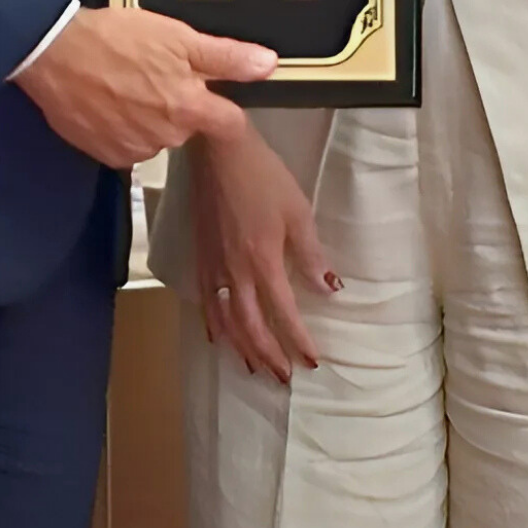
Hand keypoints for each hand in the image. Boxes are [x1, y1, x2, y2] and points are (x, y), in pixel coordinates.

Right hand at [15, 6, 274, 171]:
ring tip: (124, 86)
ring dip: (148, 117)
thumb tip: (269, 64)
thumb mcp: (177, 37)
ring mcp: (133, 149)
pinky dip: (121, 129)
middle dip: (177, 103)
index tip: (219, 100)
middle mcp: (165, 136)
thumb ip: (226, 57)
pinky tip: (107, 104)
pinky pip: (127, 146)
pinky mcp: (105, 155)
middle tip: (153, 74)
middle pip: (187, 125)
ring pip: (156, 136)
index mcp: (188, 107)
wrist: (53, 52)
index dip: (226, 109)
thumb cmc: (116, 38)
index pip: (228, 122)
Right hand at [182, 129, 330, 381]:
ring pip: (225, 320)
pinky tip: (217, 337)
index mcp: (262, 262)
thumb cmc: (263, 176)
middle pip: (251, 326)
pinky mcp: (199, 256)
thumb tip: (329, 288)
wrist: (217, 151)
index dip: (297, 340)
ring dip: (240, 347)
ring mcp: (212, 266)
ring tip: (253, 366)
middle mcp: (234, 272)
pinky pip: (205, 302)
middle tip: (283, 376)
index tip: (311, 361)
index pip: (283, 313)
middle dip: (268, 355)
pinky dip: (212, 324)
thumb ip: (311, 254)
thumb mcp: (297, 212)